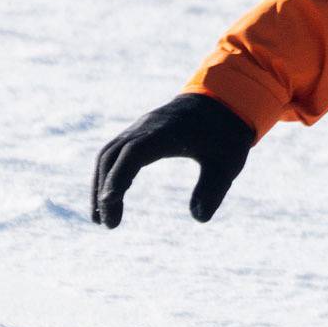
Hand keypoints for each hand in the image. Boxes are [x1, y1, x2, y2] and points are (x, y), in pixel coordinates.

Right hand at [91, 92, 254, 226]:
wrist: (221, 102)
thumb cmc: (226, 135)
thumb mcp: (227, 163)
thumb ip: (213, 190)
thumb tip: (200, 219)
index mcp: (166, 133)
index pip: (133, 153)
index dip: (118, 176)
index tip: (109, 202)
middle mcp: (146, 127)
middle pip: (112, 156)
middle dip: (104, 189)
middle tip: (107, 224)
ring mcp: (139, 128)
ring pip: (107, 154)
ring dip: (100, 184)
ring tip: (101, 218)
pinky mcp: (138, 132)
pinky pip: (113, 152)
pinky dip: (107, 174)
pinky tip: (110, 197)